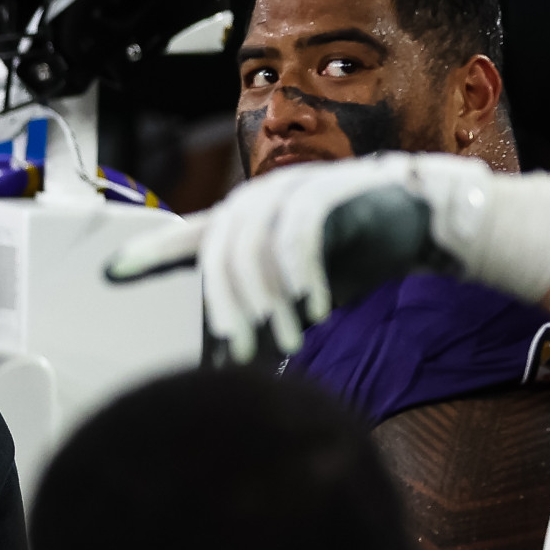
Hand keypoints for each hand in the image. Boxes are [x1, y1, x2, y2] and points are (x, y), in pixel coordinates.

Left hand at [106, 155, 549, 362]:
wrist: (437, 225)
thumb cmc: (363, 253)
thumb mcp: (302, 285)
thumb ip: (263, 305)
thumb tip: (230, 362)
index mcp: (250, 218)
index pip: (191, 236)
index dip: (151, 252)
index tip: (111, 274)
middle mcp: (266, 196)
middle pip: (221, 249)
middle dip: (230, 304)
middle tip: (244, 349)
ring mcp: (301, 187)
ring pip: (257, 239)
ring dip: (267, 296)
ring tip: (284, 337)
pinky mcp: (338, 188)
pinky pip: (303, 228)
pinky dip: (303, 272)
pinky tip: (314, 309)